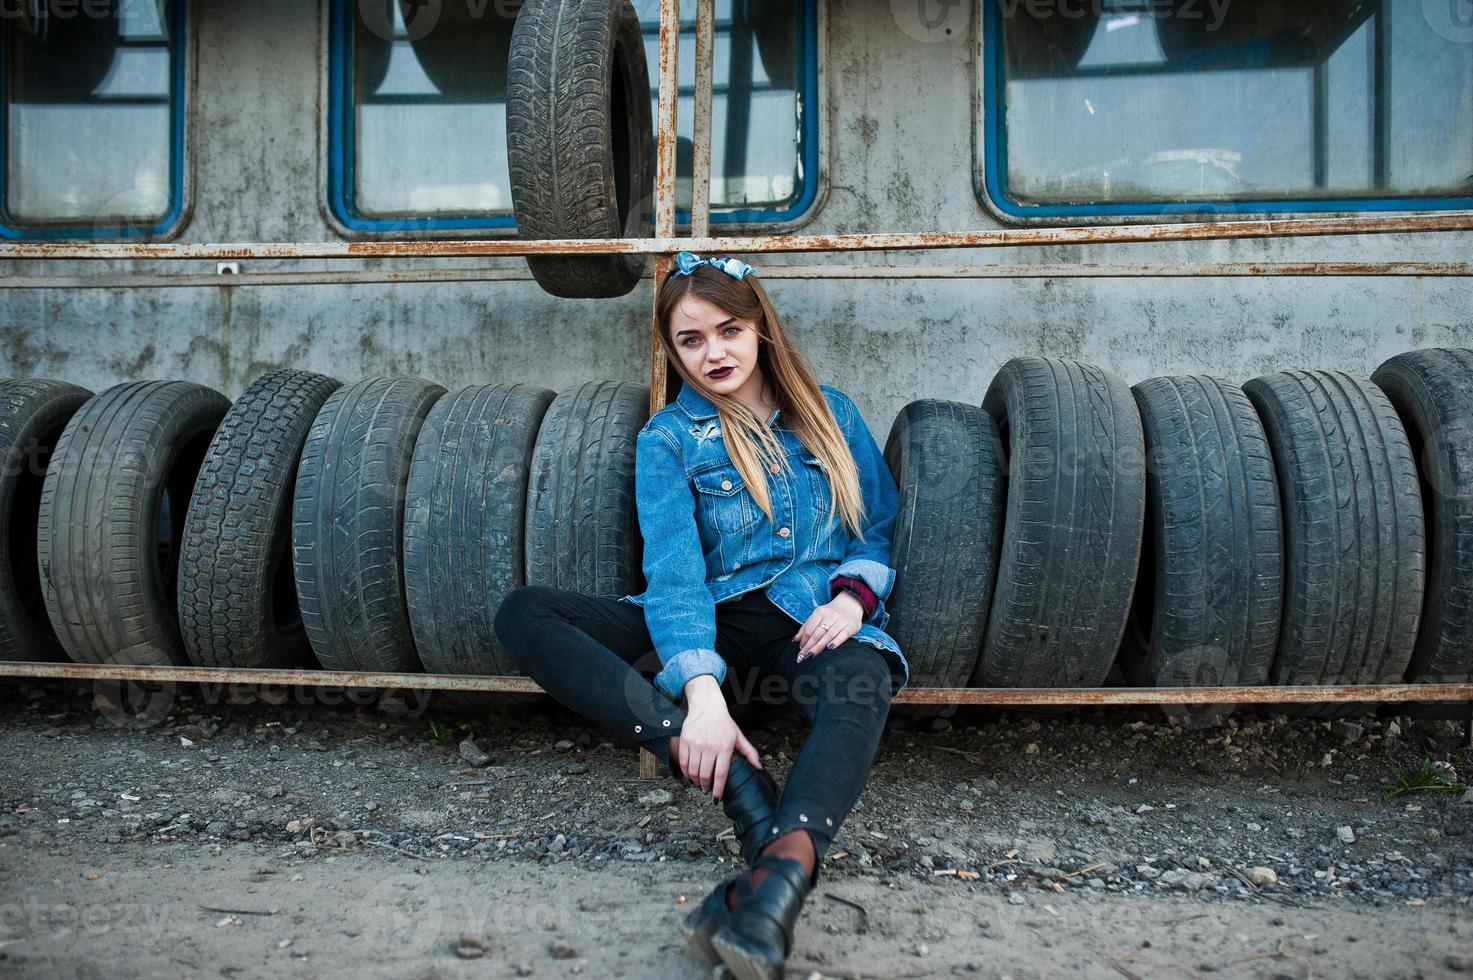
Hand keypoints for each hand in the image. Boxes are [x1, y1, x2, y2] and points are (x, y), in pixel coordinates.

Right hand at [676, 676, 762, 799]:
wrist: (707, 706)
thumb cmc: (724, 723)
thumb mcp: (738, 736)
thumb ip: (750, 753)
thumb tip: (760, 767)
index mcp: (724, 747)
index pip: (720, 774)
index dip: (718, 789)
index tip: (717, 799)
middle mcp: (709, 746)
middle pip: (705, 775)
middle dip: (706, 786)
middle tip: (708, 790)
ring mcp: (696, 744)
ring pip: (693, 771)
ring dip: (696, 781)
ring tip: (700, 783)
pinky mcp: (685, 741)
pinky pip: (683, 762)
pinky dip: (686, 773)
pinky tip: (690, 775)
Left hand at [793, 592, 862, 661]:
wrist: (850, 605)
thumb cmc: (830, 614)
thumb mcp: (817, 616)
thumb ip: (806, 627)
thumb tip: (795, 639)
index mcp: (819, 612)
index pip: (809, 629)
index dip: (804, 641)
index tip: (800, 650)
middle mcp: (830, 615)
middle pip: (817, 633)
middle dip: (809, 646)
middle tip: (802, 657)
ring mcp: (841, 621)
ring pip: (828, 635)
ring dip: (818, 647)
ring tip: (811, 656)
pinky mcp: (851, 626)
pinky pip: (843, 635)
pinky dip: (836, 641)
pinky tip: (830, 648)